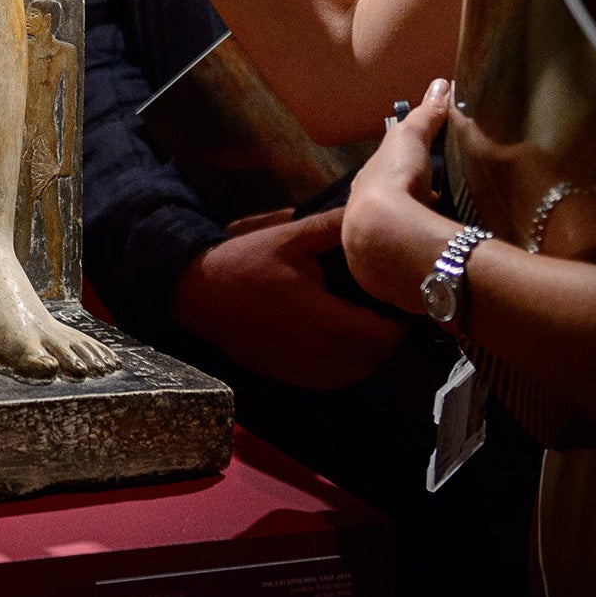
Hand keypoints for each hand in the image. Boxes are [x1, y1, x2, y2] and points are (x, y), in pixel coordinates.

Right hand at [173, 207, 405, 389]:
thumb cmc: (246, 261)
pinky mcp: (285, 376)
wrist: (199, 292)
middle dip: (385, 339)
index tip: (395, 302)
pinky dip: (342, 368)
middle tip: (383, 312)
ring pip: (353, 375)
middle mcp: (312, 350)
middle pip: (372, 360)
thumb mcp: (289, 237)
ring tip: (362, 327)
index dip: (396, 324)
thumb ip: (331, 228)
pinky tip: (335, 343)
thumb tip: (369, 213)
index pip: (379, 337)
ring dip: (365, 356)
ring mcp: (298, 368)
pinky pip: (330, 382)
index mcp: (318, 315)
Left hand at [343, 78, 457, 310]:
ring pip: (390, 249)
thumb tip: (442, 82)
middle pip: (384, 219)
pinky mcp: (385, 286)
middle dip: (403, 217)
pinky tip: (434, 272)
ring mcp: (370, 258)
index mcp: (364, 191)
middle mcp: (359, 224)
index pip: (380, 184)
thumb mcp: (412, 140)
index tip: (422, 184)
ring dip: (407, 247)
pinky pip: (402, 276)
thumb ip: (426, 114)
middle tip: (433, 216)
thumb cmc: (395, 181)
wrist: (386, 236)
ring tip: (436, 246)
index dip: (399, 182)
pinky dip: (416, 271)